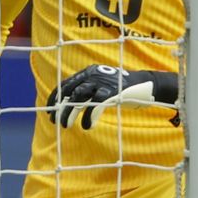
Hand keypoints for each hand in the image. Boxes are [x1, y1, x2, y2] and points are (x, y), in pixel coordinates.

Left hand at [47, 65, 176, 129]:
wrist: (147, 85)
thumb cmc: (124, 88)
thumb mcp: (103, 85)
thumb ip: (89, 90)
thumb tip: (71, 103)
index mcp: (89, 71)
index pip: (65, 84)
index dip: (55, 98)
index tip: (49, 111)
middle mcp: (93, 74)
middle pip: (70, 92)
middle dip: (60, 108)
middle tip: (56, 122)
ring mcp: (103, 82)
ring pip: (79, 98)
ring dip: (70, 113)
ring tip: (67, 126)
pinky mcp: (112, 92)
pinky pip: (95, 105)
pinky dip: (89, 117)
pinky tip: (87, 126)